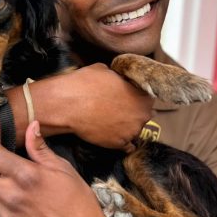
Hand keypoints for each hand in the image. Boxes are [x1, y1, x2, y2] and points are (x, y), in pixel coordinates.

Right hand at [30, 63, 154, 150]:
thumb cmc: (85, 84)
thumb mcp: (105, 70)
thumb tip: (116, 78)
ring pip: (135, 130)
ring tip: (112, 122)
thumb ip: (118, 77)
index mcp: (142, 95)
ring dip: (127, 127)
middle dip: (134, 112)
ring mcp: (132, 131)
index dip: (137, 97)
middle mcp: (142, 115)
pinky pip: (127, 146)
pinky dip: (122, 142)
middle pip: (144, 115)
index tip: (129, 97)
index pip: (148, 97)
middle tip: (118, 109)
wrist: (68, 105)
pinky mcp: (119, 144)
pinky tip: (113, 135)